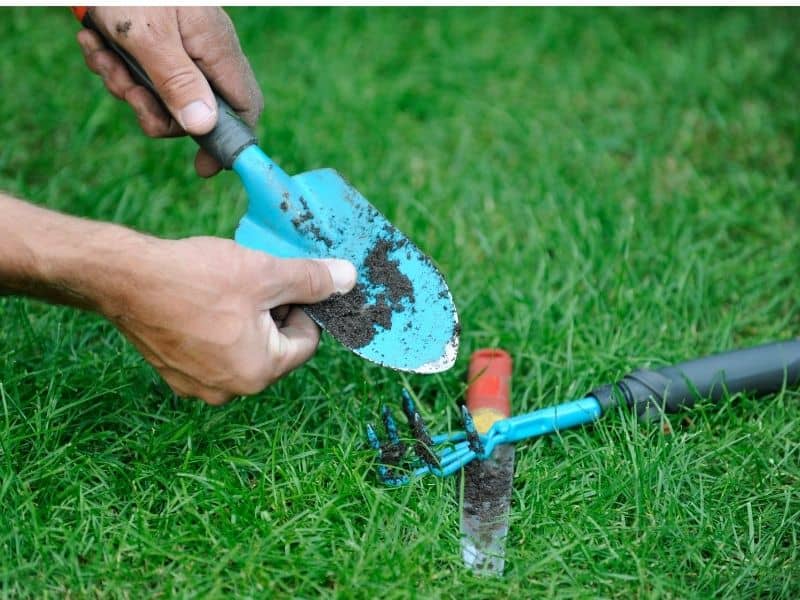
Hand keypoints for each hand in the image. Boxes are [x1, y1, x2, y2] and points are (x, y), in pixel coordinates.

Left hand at [76, 7, 262, 176]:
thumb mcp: (147, 36)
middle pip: (194, 110)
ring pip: (162, 95)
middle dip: (154, 109)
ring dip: (126, 85)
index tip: (202, 167)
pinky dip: (115, 66)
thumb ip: (178, 83)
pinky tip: (95, 42)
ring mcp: (180, 48)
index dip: (229, 142)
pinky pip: (142, 74)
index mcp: (217, 49)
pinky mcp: (154, 43)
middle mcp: (205, 52)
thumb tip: (203, 128)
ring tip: (102, 55)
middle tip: (127, 91)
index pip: (245, 108)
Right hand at [100, 236, 355, 404]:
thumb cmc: (197, 277)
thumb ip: (312, 280)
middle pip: (275, 349)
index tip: (285, 284)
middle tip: (256, 283)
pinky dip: (218, 330)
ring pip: (244, 349)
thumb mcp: (265, 273)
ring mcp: (198, 386)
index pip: (307, 343)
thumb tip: (349, 279)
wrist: (124, 279)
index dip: (304, 308)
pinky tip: (201, 302)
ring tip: (227, 290)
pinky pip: (214, 353)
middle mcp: (230, 390)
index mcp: (259, 373)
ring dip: (247, 320)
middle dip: (274, 314)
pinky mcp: (175, 374)